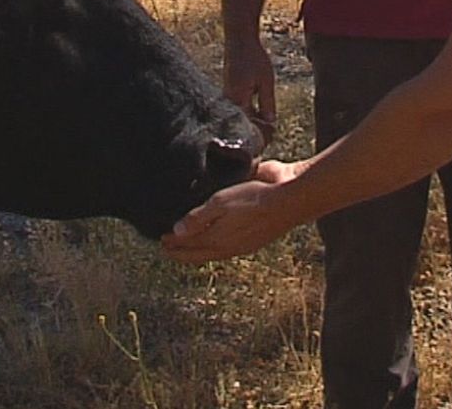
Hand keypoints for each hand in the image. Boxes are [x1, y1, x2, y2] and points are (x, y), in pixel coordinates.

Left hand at [161, 160, 298, 262]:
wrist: (290, 200)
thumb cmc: (254, 200)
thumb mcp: (220, 204)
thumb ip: (198, 218)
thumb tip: (177, 233)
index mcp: (218, 240)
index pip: (189, 246)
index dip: (174, 245)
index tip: (161, 242)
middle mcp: (229, 246)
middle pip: (200, 252)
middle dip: (183, 249)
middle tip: (168, 245)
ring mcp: (242, 243)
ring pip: (214, 250)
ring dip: (199, 247)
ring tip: (189, 242)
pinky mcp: (253, 236)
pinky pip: (227, 246)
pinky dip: (216, 243)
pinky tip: (217, 235)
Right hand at [223, 36, 277, 146]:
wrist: (239, 40)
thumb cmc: (254, 58)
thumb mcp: (266, 81)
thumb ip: (267, 103)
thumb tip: (270, 123)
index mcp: (237, 99)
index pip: (247, 126)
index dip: (259, 135)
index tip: (270, 138)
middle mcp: (228, 100)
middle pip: (241, 123)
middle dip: (255, 130)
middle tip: (270, 136)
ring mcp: (226, 96)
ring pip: (239, 116)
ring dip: (251, 121)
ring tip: (266, 125)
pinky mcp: (227, 91)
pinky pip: (237, 107)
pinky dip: (247, 112)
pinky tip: (259, 112)